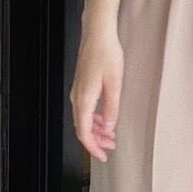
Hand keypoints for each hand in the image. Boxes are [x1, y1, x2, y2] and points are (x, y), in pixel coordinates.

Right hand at [69, 26, 123, 162]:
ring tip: (111, 136)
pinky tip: (105, 118)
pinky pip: (85, 109)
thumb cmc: (107, 55)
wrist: (98, 34)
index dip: (93, 148)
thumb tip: (108, 127)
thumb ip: (111, 107)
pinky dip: (95, 118)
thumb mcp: (115, 83)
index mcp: (84, 99)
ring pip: (84, 118)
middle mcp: (77, 97)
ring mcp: (78, 91)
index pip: (84, 132)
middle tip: (111, 147)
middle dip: (96, 141)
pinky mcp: (82, 84)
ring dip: (97, 130)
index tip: (102, 157)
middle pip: (83, 128)